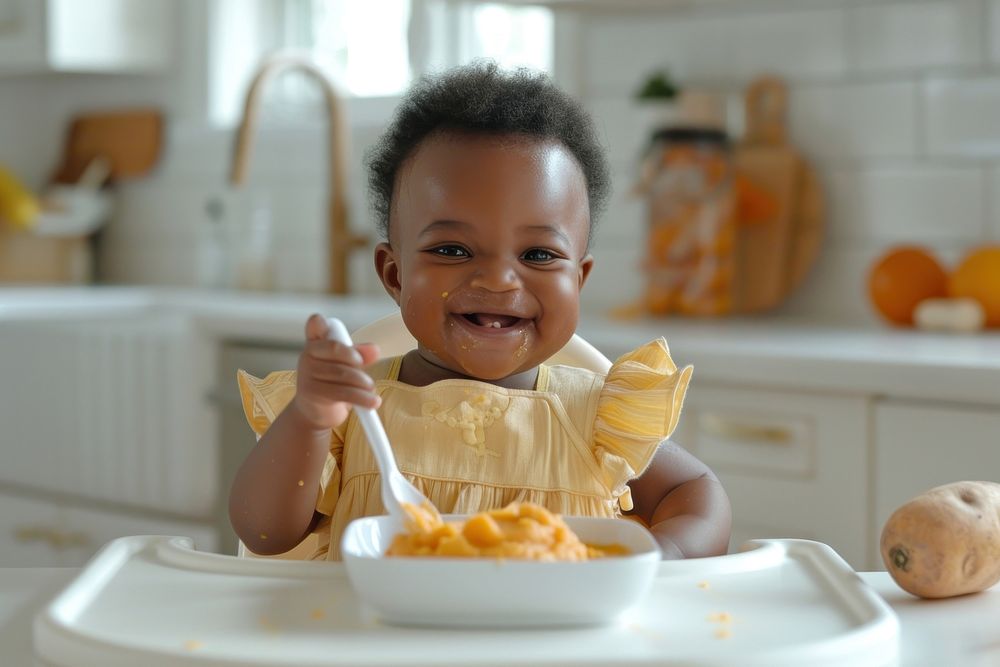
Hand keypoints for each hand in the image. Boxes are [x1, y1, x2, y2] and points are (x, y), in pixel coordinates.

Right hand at [292, 314, 380, 430]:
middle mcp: (307, 355)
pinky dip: (362, 398)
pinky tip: (373, 401)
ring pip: (342, 373)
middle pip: (336, 349)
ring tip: (371, 389)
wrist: (315, 412)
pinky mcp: (312, 393)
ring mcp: (307, 374)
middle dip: (357, 362)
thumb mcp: (347, 365)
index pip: (314, 326)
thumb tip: (375, 350)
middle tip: (367, 374)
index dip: (319, 322)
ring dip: (363, 383)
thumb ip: (360, 354)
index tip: (324, 322)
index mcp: (316, 344)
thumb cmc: (332, 382)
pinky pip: (342, 392)